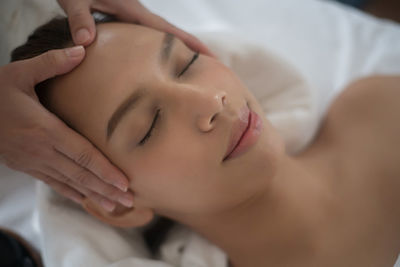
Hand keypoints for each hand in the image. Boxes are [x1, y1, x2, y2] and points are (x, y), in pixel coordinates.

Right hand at [0, 46, 133, 211]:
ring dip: (94, 196)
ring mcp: (33, 162)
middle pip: (81, 174)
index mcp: (44, 129)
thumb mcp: (19, 72)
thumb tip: (81, 49)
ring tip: (116, 207)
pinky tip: (87, 201)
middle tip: (130, 201)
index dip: (104, 170)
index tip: (124, 182)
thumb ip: (50, 64)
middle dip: (106, 189)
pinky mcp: (27, 166)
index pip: (82, 154)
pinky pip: (54, 184)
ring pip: (70, 183)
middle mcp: (41, 151)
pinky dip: (72, 194)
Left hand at [57, 0, 214, 55]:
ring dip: (179, 51)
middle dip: (193, 50)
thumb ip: (80, 18)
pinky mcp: (127, 22)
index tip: (212, 57)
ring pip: (162, 38)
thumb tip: (85, 42)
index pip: (170, 30)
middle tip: (210, 70)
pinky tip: (158, 63)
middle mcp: (139, 15)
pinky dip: (160, 50)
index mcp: (134, 11)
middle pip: (173, 35)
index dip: (192, 44)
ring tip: (189, 71)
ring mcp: (134, 19)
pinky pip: (148, 39)